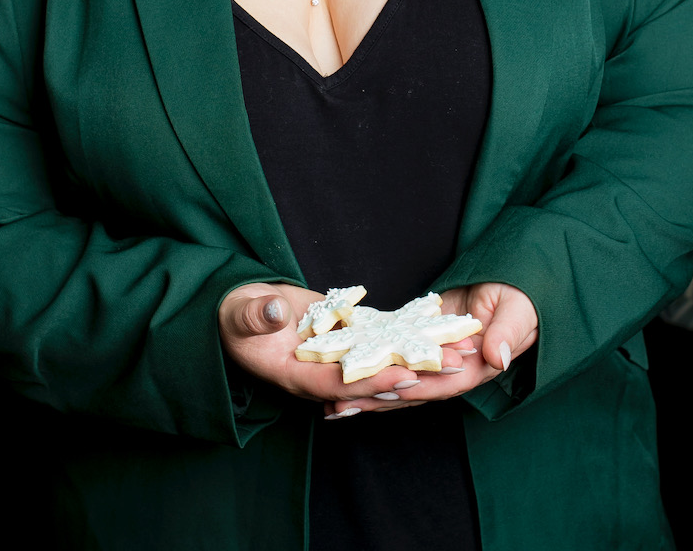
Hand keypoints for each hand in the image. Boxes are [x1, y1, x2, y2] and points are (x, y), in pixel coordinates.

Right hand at [220, 283, 470, 405]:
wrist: (236, 310)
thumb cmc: (231, 317)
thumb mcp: (237, 316)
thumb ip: (256, 316)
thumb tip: (276, 312)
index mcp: (296, 375)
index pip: (340, 382)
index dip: (372, 381)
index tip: (404, 377)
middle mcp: (324, 369)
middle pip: (374, 375)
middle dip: (415, 371)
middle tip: (455, 364)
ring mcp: (338, 352)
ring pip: (385, 355)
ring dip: (422, 352)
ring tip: (461, 344)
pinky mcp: (346, 332)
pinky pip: (380, 335)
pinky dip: (408, 330)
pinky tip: (438, 323)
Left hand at [323, 281, 537, 417]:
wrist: (511, 278)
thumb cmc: (520, 294)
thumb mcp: (517, 311)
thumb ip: (506, 333)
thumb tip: (496, 358)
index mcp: (477, 368)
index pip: (442, 383)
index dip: (416, 386)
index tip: (389, 388)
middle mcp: (452, 371)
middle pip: (412, 389)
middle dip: (379, 397)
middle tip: (343, 406)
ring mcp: (434, 357)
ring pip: (398, 377)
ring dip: (368, 389)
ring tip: (333, 402)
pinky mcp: (419, 338)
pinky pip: (393, 353)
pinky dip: (371, 362)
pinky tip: (343, 369)